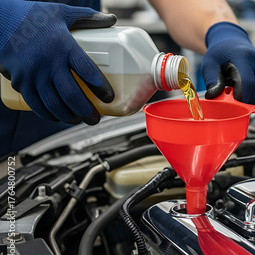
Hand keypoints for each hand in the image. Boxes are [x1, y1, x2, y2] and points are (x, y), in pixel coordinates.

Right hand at [0, 0, 115, 124]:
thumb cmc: (33, 15)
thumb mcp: (62, 13)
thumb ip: (88, 17)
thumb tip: (113, 19)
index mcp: (63, 45)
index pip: (87, 70)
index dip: (100, 87)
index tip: (109, 97)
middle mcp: (48, 62)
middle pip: (71, 93)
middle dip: (86, 110)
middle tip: (96, 119)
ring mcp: (33, 74)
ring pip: (54, 103)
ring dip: (69, 116)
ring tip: (80, 120)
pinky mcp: (20, 81)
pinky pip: (36, 103)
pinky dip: (48, 114)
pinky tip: (57, 117)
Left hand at [201, 22, 254, 104]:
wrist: (233, 43)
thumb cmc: (221, 54)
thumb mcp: (209, 64)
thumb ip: (211, 79)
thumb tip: (213, 95)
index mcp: (244, 57)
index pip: (248, 83)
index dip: (241, 97)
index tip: (232, 102)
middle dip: (245, 102)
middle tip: (234, 99)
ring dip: (252, 100)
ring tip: (241, 91)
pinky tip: (249, 91)